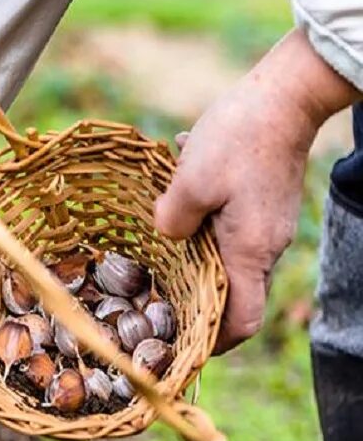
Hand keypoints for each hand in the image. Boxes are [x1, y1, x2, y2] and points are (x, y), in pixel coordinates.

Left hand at [155, 29, 360, 352]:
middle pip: (231, 295)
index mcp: (250, 252)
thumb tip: (165, 236)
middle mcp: (266, 247)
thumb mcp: (190, 181)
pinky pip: (230, 230)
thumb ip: (171, 220)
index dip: (214, 343)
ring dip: (193, 256)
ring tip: (159, 243)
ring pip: (226, 260)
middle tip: (156, 304)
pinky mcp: (263, 206)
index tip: (184, 347)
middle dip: (195, 303)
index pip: (241, 322)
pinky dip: (204, 225)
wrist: (285, 94)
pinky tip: (180, 194)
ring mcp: (268, 226)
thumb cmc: (239, 137)